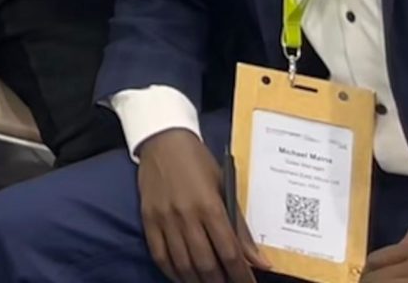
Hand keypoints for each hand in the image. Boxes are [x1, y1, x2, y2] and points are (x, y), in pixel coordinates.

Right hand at [134, 127, 254, 282]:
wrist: (162, 139)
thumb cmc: (198, 161)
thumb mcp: (224, 187)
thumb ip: (240, 227)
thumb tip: (259, 261)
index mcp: (209, 205)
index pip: (229, 252)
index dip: (241, 275)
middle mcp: (186, 215)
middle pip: (206, 263)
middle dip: (221, 282)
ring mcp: (164, 218)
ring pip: (183, 263)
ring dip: (198, 281)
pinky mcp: (148, 218)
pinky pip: (159, 254)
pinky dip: (172, 272)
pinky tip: (183, 277)